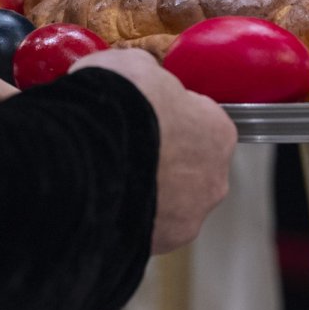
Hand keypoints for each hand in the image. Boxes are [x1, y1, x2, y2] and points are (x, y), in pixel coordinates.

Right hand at [70, 49, 236, 252]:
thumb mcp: (135, 66)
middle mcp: (214, 180)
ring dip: (145, 193)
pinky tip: (102, 200)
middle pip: (190, 170)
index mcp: (219, 132)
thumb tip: (141, 77)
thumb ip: (148, 76)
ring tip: (108, 177)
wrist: (89, 150)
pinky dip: (126, 218)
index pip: (203, 125)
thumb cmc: (121, 102)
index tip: (146, 118)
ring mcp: (188, 216)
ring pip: (169, 204)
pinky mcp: (159, 243)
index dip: (171, 120)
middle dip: (163, 162)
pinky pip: (144, 228)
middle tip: (125, 149)